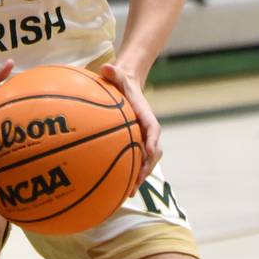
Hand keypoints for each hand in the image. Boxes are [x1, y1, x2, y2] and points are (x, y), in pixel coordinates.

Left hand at [98, 62, 160, 188]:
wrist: (128, 87)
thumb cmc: (121, 83)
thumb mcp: (118, 76)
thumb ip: (113, 72)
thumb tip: (106, 67)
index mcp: (146, 116)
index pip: (153, 130)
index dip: (152, 143)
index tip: (148, 153)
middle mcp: (148, 131)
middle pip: (153, 152)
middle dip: (147, 168)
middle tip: (137, 181)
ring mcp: (143, 140)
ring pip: (147, 161)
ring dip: (140, 176)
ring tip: (129, 192)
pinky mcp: (135, 145)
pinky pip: (136, 161)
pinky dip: (131, 174)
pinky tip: (118, 188)